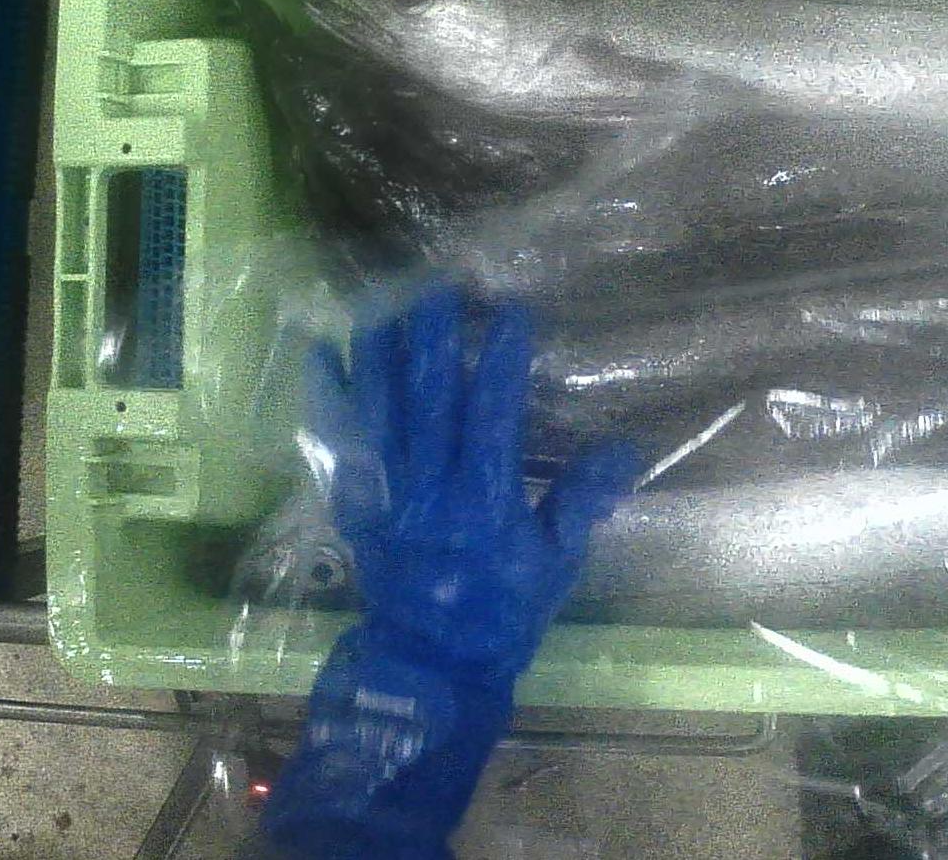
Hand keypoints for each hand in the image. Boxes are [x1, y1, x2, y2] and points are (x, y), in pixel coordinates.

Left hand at [263, 290, 636, 858]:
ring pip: (377, 410)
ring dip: (379, 352)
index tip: (511, 313)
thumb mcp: (557, 562)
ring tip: (384, 301)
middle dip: (432, 338)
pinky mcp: (353, 504)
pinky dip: (327, 396)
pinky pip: (335, 441)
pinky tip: (321, 352)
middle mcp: (428, 489)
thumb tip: (625, 448)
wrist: (430, 664)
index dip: (500, 361)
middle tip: (438, 284)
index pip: (491, 415)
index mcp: (483, 501)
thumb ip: (583, 501)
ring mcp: (383, 494)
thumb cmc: (504, 610)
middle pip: (426, 399)